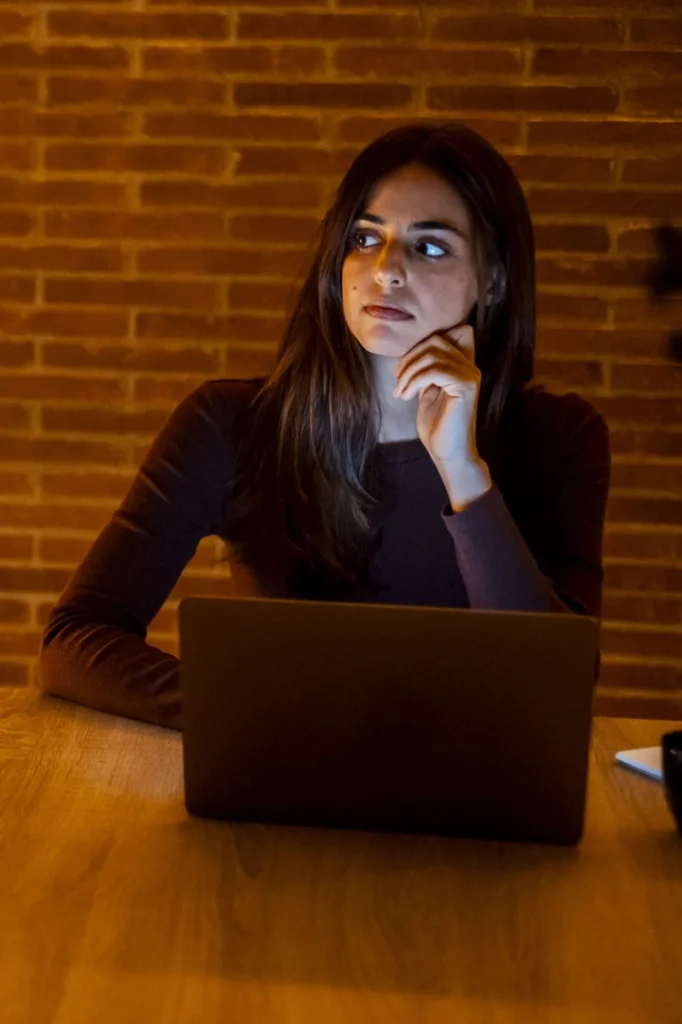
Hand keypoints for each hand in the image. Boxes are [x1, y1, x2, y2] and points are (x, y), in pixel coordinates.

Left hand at [393, 324, 491, 509]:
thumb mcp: (427, 391)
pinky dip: (414, 381)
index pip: (450, 332)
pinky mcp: (465, 386)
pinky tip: (406, 396)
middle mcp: (470, 366)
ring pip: (432, 354)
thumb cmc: (437, 425)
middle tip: (398, 380)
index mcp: (462, 365)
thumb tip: (413, 351)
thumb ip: (427, 370)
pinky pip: (433, 371)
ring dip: (408, 372)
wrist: (447, 453)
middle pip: (435, 339)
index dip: (423, 342)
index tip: (406, 367)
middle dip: (410, 357)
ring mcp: (470, 375)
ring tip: (400, 391)